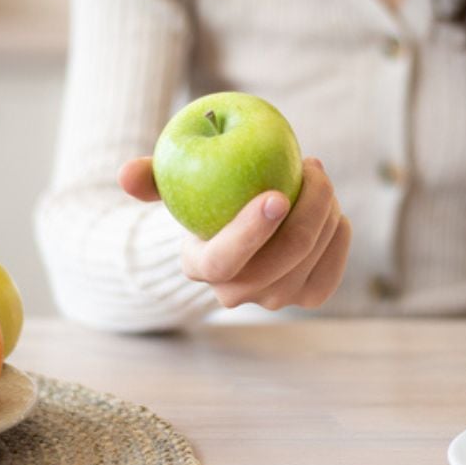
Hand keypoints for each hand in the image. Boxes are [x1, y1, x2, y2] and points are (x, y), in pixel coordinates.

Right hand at [118, 157, 351, 309]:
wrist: (234, 229)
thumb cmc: (201, 199)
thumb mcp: (171, 184)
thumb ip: (148, 178)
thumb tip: (126, 174)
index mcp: (201, 267)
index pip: (225, 260)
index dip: (251, 232)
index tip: (275, 195)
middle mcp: (236, 294)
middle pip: (283, 259)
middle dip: (308, 209)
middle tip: (312, 165)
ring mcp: (274, 300)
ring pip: (312, 259)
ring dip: (325, 213)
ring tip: (318, 178)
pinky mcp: (307, 297)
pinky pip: (332, 270)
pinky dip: (339, 238)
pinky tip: (334, 211)